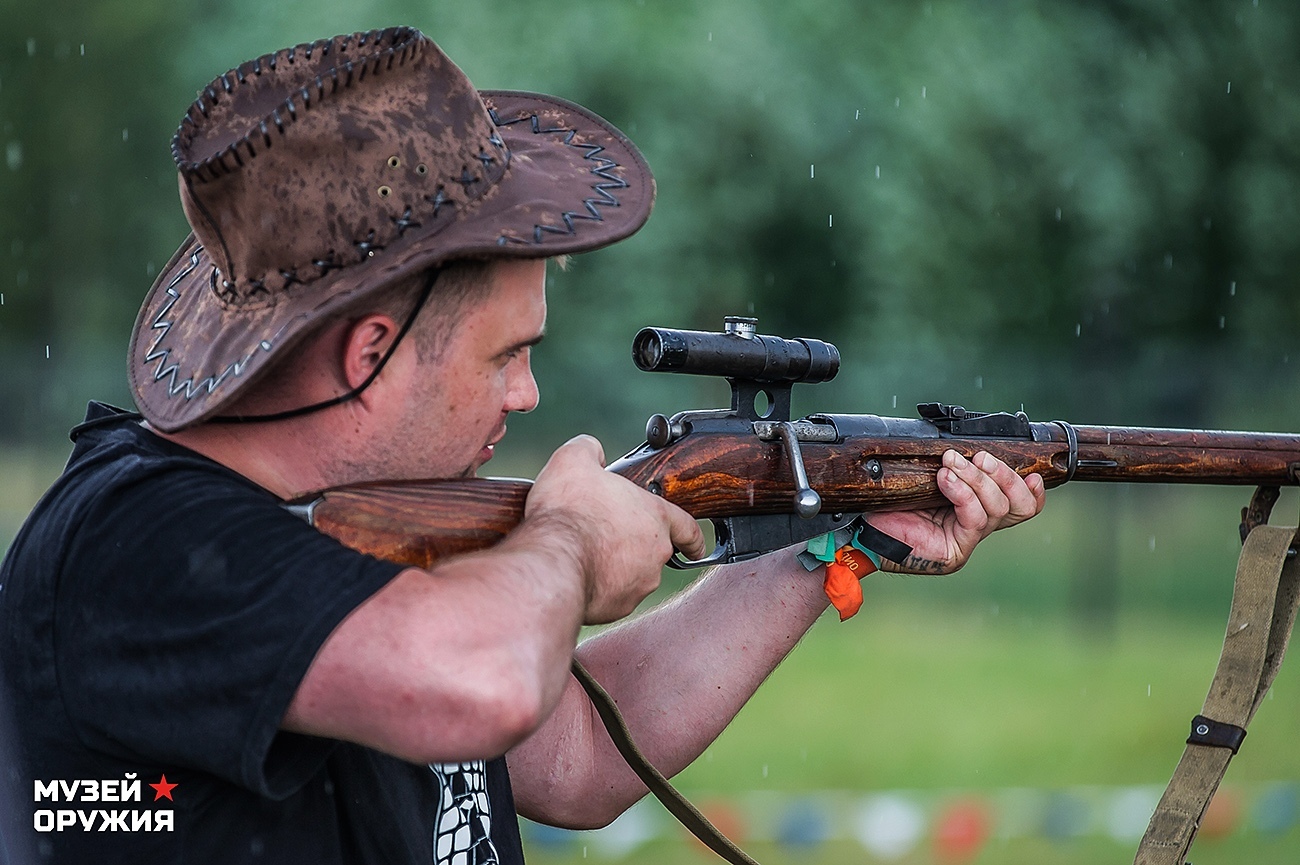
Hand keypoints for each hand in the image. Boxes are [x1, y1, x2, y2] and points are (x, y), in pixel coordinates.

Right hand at [526, 435, 705, 623]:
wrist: (551, 562)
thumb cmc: (568, 512)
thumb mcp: (574, 460)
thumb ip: (589, 449)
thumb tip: (592, 451)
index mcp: (655, 518)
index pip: (688, 527)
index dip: (692, 536)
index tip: (697, 546)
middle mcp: (655, 554)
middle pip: (653, 550)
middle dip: (633, 544)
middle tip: (606, 534)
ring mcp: (639, 584)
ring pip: (633, 574)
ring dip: (616, 566)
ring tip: (585, 553)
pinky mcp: (618, 607)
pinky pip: (613, 595)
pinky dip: (599, 586)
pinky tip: (578, 573)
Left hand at [866, 450, 1044, 574]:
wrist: (858, 531)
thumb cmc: (886, 503)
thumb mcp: (924, 478)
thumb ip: (950, 468)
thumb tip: (963, 445)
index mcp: (974, 509)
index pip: (1021, 505)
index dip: (1031, 489)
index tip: (1033, 471)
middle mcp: (975, 526)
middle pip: (1019, 506)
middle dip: (1005, 476)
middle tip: (980, 456)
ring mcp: (966, 540)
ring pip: (997, 508)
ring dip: (976, 478)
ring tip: (950, 464)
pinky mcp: (954, 551)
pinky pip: (974, 518)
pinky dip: (962, 493)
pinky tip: (944, 479)